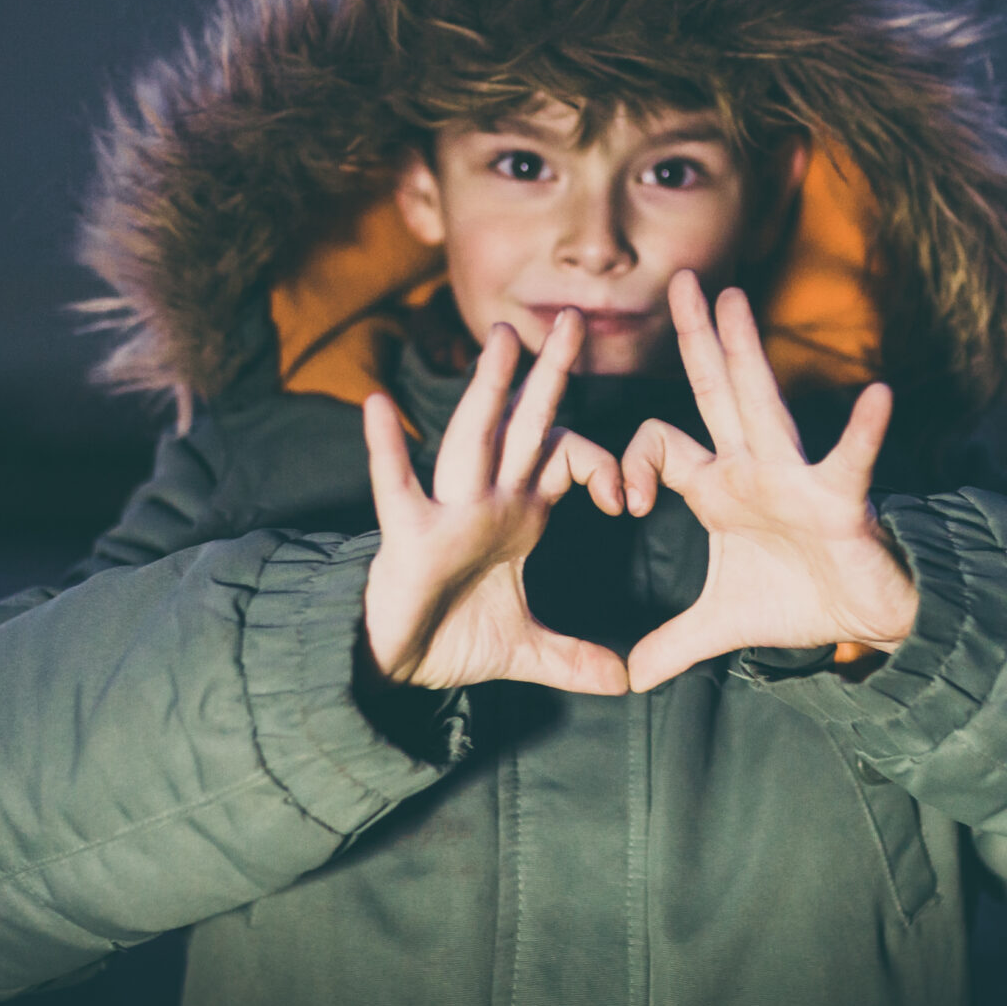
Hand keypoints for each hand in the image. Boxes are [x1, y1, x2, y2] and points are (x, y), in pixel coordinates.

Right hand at [362, 311, 628, 694]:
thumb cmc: (454, 636)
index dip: (600, 465)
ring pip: (471, 439)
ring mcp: (445, 511)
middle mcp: (485, 499)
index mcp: (518, 514)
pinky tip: (378, 406)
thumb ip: (574, 659)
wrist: (397, 662)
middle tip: (574, 322)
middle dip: (549, 377)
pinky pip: (396, 486)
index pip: (564, 459)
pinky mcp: (407, 536)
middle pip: (523, 426)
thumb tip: (625, 682)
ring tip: (501, 340)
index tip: (628, 501)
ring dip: (486, 391)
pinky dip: (385, 449)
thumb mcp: (527, 651)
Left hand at [621, 272, 917, 692]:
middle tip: (680, 279)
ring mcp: (796, 477)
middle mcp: (753, 469)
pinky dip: (864, 430)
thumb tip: (628, 678)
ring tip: (735, 299)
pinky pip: (851, 458)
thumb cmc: (801, 601)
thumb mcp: (721, 625)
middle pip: (714, 392)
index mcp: (720, 488)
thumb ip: (672, 644)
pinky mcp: (841, 499)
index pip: (660, 447)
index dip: (630, 464)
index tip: (621, 504)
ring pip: (763, 405)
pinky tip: (877, 396)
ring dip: (747, 353)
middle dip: (695, 338)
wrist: (869, 616)